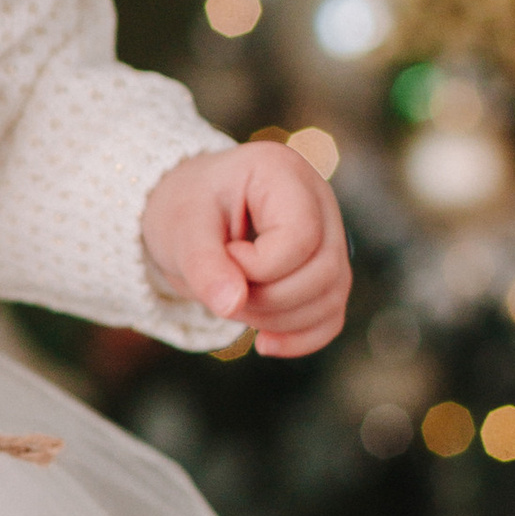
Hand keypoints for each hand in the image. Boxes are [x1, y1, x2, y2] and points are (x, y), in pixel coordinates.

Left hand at [143, 140, 349, 356]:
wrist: (189, 217)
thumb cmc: (185, 211)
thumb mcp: (182, 230)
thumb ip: (203, 264)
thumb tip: (231, 306)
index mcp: (284, 172)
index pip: (300, 237)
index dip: (259, 267)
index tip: (222, 255)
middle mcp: (319, 199)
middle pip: (324, 270)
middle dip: (268, 299)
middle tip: (223, 290)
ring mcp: (330, 235)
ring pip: (332, 296)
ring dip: (279, 320)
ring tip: (234, 305)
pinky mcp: (326, 270)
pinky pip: (331, 316)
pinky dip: (300, 338)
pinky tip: (264, 343)